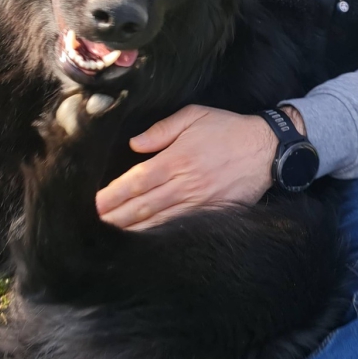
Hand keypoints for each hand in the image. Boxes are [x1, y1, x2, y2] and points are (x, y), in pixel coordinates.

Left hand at [96, 104, 288, 229]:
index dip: (111, 195)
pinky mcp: (209, 213)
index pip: (135, 181)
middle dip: (113, 218)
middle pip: (141, 205)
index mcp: (176, 159)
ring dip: (131, 231)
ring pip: (157, 220)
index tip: (91, 205)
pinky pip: (178, 227)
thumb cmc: (229, 129)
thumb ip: (162, 129)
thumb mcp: (195, 116)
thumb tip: (135, 144)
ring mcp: (197, 201)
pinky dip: (158, 236)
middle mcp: (184, 183)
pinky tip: (141, 243)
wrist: (268, 150)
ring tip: (108, 239)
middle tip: (89, 229)